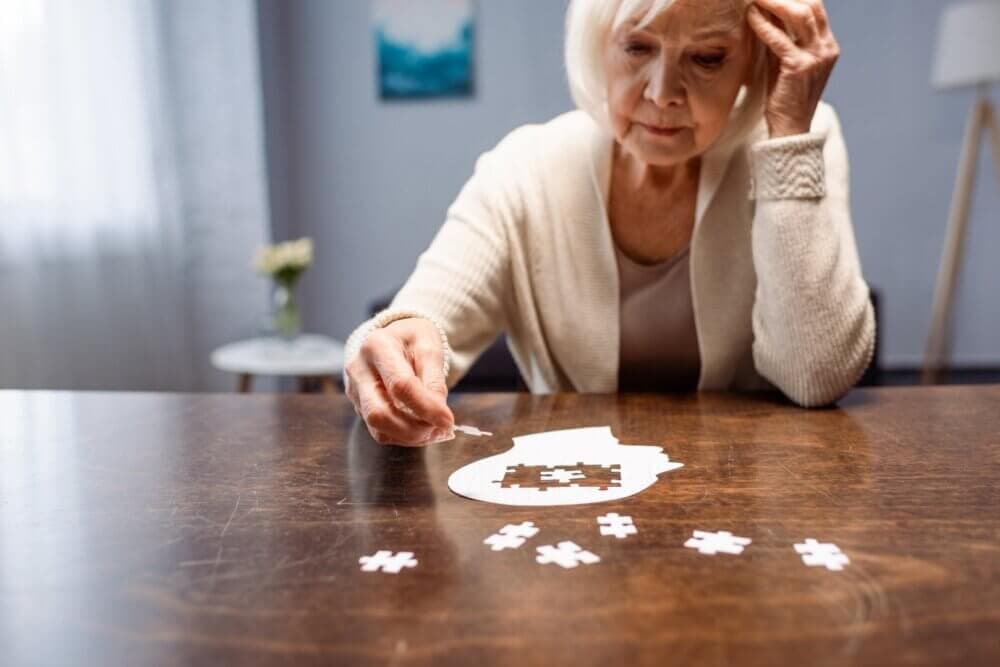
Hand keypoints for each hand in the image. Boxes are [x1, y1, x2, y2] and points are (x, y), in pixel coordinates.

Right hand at [345, 318, 454, 445]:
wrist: (395, 339)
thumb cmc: (413, 341)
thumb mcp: (430, 348)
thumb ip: (435, 380)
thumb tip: (439, 413)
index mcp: (377, 346)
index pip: (400, 385)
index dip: (426, 407)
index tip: (448, 421)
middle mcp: (359, 369)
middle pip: (379, 412)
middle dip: (414, 429)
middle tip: (440, 431)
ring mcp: (354, 390)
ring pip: (377, 427)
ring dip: (410, 437)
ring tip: (433, 432)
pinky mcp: (358, 406)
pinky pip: (379, 431)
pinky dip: (403, 437)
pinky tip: (420, 430)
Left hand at [746, 0, 839, 137]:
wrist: (789, 128)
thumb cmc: (784, 96)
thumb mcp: (785, 61)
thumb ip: (782, 38)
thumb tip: (766, 11)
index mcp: (827, 45)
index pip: (815, 8)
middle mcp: (827, 48)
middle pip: (812, 5)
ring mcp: (816, 57)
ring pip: (800, 14)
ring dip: (775, 2)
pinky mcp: (800, 67)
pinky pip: (779, 39)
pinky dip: (764, 25)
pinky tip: (750, 17)